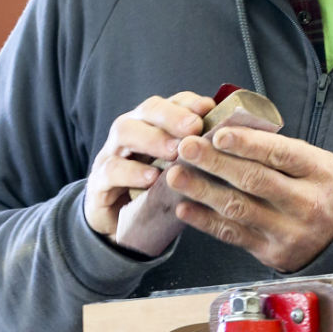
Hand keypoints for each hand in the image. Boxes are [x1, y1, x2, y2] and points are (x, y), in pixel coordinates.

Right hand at [85, 91, 214, 253]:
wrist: (121, 228)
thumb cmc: (157, 195)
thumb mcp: (181, 173)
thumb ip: (198, 155)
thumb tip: (233, 140)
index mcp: (152, 126)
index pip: (170, 103)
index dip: (188, 103)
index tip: (209, 108)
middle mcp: (130, 133)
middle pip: (146, 110)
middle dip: (171, 115)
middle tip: (194, 127)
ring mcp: (110, 155)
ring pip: (124, 131)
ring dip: (152, 138)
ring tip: (175, 151)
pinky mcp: (98, 183)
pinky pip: (111, 170)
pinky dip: (131, 171)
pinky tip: (151, 178)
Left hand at [165, 126, 332, 272]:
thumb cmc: (322, 191)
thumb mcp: (317, 163)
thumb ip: (281, 150)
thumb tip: (232, 130)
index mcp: (319, 172)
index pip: (280, 154)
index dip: (247, 144)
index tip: (218, 134)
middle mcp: (305, 203)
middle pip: (254, 180)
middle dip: (215, 163)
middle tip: (187, 147)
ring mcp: (287, 231)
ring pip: (238, 209)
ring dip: (202, 191)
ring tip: (176, 175)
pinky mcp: (270, 252)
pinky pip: (232, 235)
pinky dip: (205, 221)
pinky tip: (185, 207)